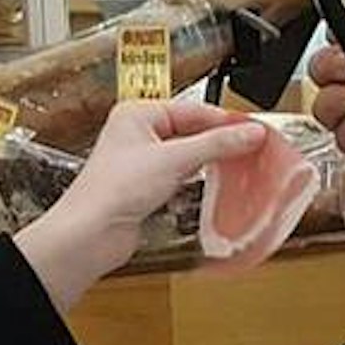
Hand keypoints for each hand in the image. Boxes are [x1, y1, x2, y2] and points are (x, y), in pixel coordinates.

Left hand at [15, 99, 272, 307]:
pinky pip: (180, 177)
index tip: (254, 130)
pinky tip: (215, 184)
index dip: (225, 120)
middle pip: (191, 131)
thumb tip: (250, 132)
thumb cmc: (112, 190)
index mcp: (137, 114)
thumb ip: (216, 144)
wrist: (89, 235)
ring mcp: (141, 163)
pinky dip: (198, 180)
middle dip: (220, 141)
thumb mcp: (173, 159)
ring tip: (240, 164)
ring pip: (187, 155)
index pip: (192, 109)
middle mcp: (137, 134)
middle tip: (253, 147)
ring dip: (210, 161)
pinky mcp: (146, 189)